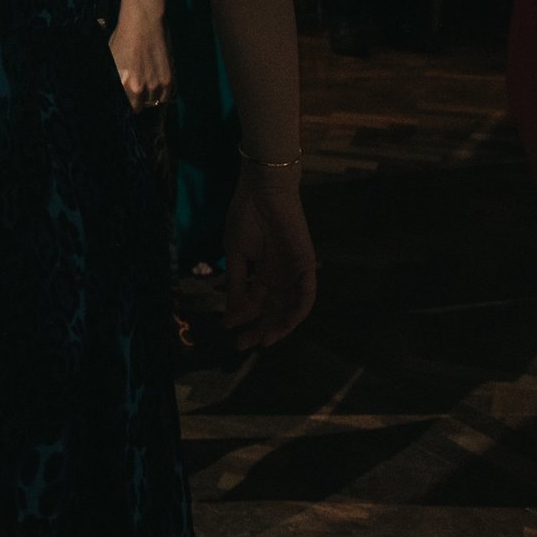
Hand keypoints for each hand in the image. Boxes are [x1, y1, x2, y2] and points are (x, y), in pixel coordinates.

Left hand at [109, 0, 172, 113]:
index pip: (123, 106)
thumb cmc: (123, 39)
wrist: (143, 23)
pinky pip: (166, 96)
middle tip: (136, 91)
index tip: (126, 98)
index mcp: (120, 84)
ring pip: (153, 102)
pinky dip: (162, 92)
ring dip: (150, 96)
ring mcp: (154, 86)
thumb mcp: (111, 61)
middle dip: (136, 101)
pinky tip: (157, 81)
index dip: (124, 103)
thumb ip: (114, 79)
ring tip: (147, 82)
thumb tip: (116, 90)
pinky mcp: (168, 80)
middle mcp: (137, 88)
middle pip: (138, 107)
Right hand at [220, 175, 316, 347]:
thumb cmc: (245, 217)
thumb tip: (229, 316)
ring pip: (289, 308)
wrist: (262, 192)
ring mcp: (293, 273)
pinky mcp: (307, 266)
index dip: (243, 319)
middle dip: (258, 328)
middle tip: (243, 344)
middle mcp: (278, 277)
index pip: (255, 303)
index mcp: (261, 272)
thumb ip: (235, 285)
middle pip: (272, 310)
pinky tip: (286, 324)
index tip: (229, 332)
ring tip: (262, 339)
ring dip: (278, 326)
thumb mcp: (235, 254)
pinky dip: (298, 311)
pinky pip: (306, 295)